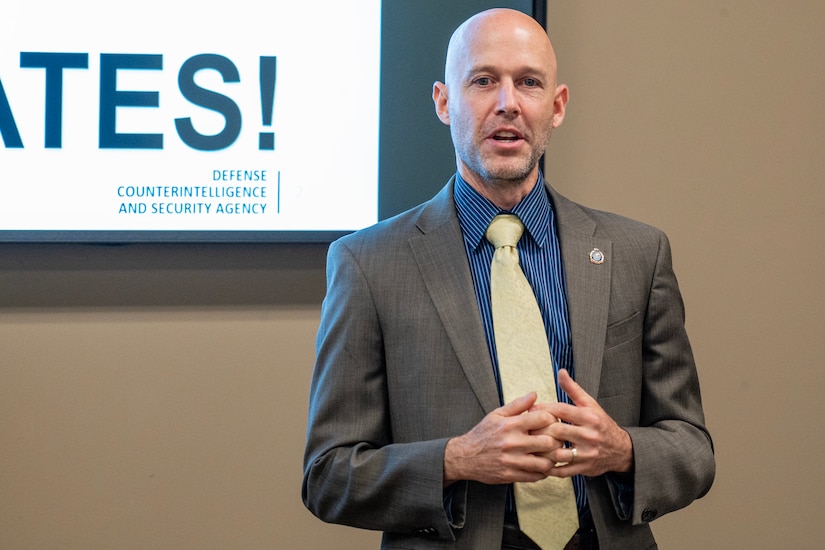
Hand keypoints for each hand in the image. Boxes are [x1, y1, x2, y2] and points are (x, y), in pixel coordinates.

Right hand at [443, 392, 564, 485]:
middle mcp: (512, 443)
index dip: (552, 419)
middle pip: (548, 442)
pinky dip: (543, 472)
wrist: (465, 456)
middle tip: (557, 440)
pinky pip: (535, 476)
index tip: (552, 422)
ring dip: (551, 459)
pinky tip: (541, 465)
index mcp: (510, 425)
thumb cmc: (483, 434)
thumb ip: (517, 405)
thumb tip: (534, 394)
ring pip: (545, 463)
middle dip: (556, 441)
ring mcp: (511, 461)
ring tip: (550, 455)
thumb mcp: (496, 414)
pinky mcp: (510, 476)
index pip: (543, 419)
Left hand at [537, 369, 633, 476]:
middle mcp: (589, 434)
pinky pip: (563, 470)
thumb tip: (560, 371)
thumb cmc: (600, 424)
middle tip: (525, 428)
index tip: (530, 410)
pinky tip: (539, 462)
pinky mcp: (584, 468)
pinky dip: (549, 468)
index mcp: (589, 417)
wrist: (620, 449)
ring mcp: (587, 453)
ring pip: (559, 452)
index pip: (561, 410)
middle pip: (557, 431)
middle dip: (539, 429)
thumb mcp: (590, 404)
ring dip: (542, 450)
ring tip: (529, 445)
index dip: (543, 409)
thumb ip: (573, 389)